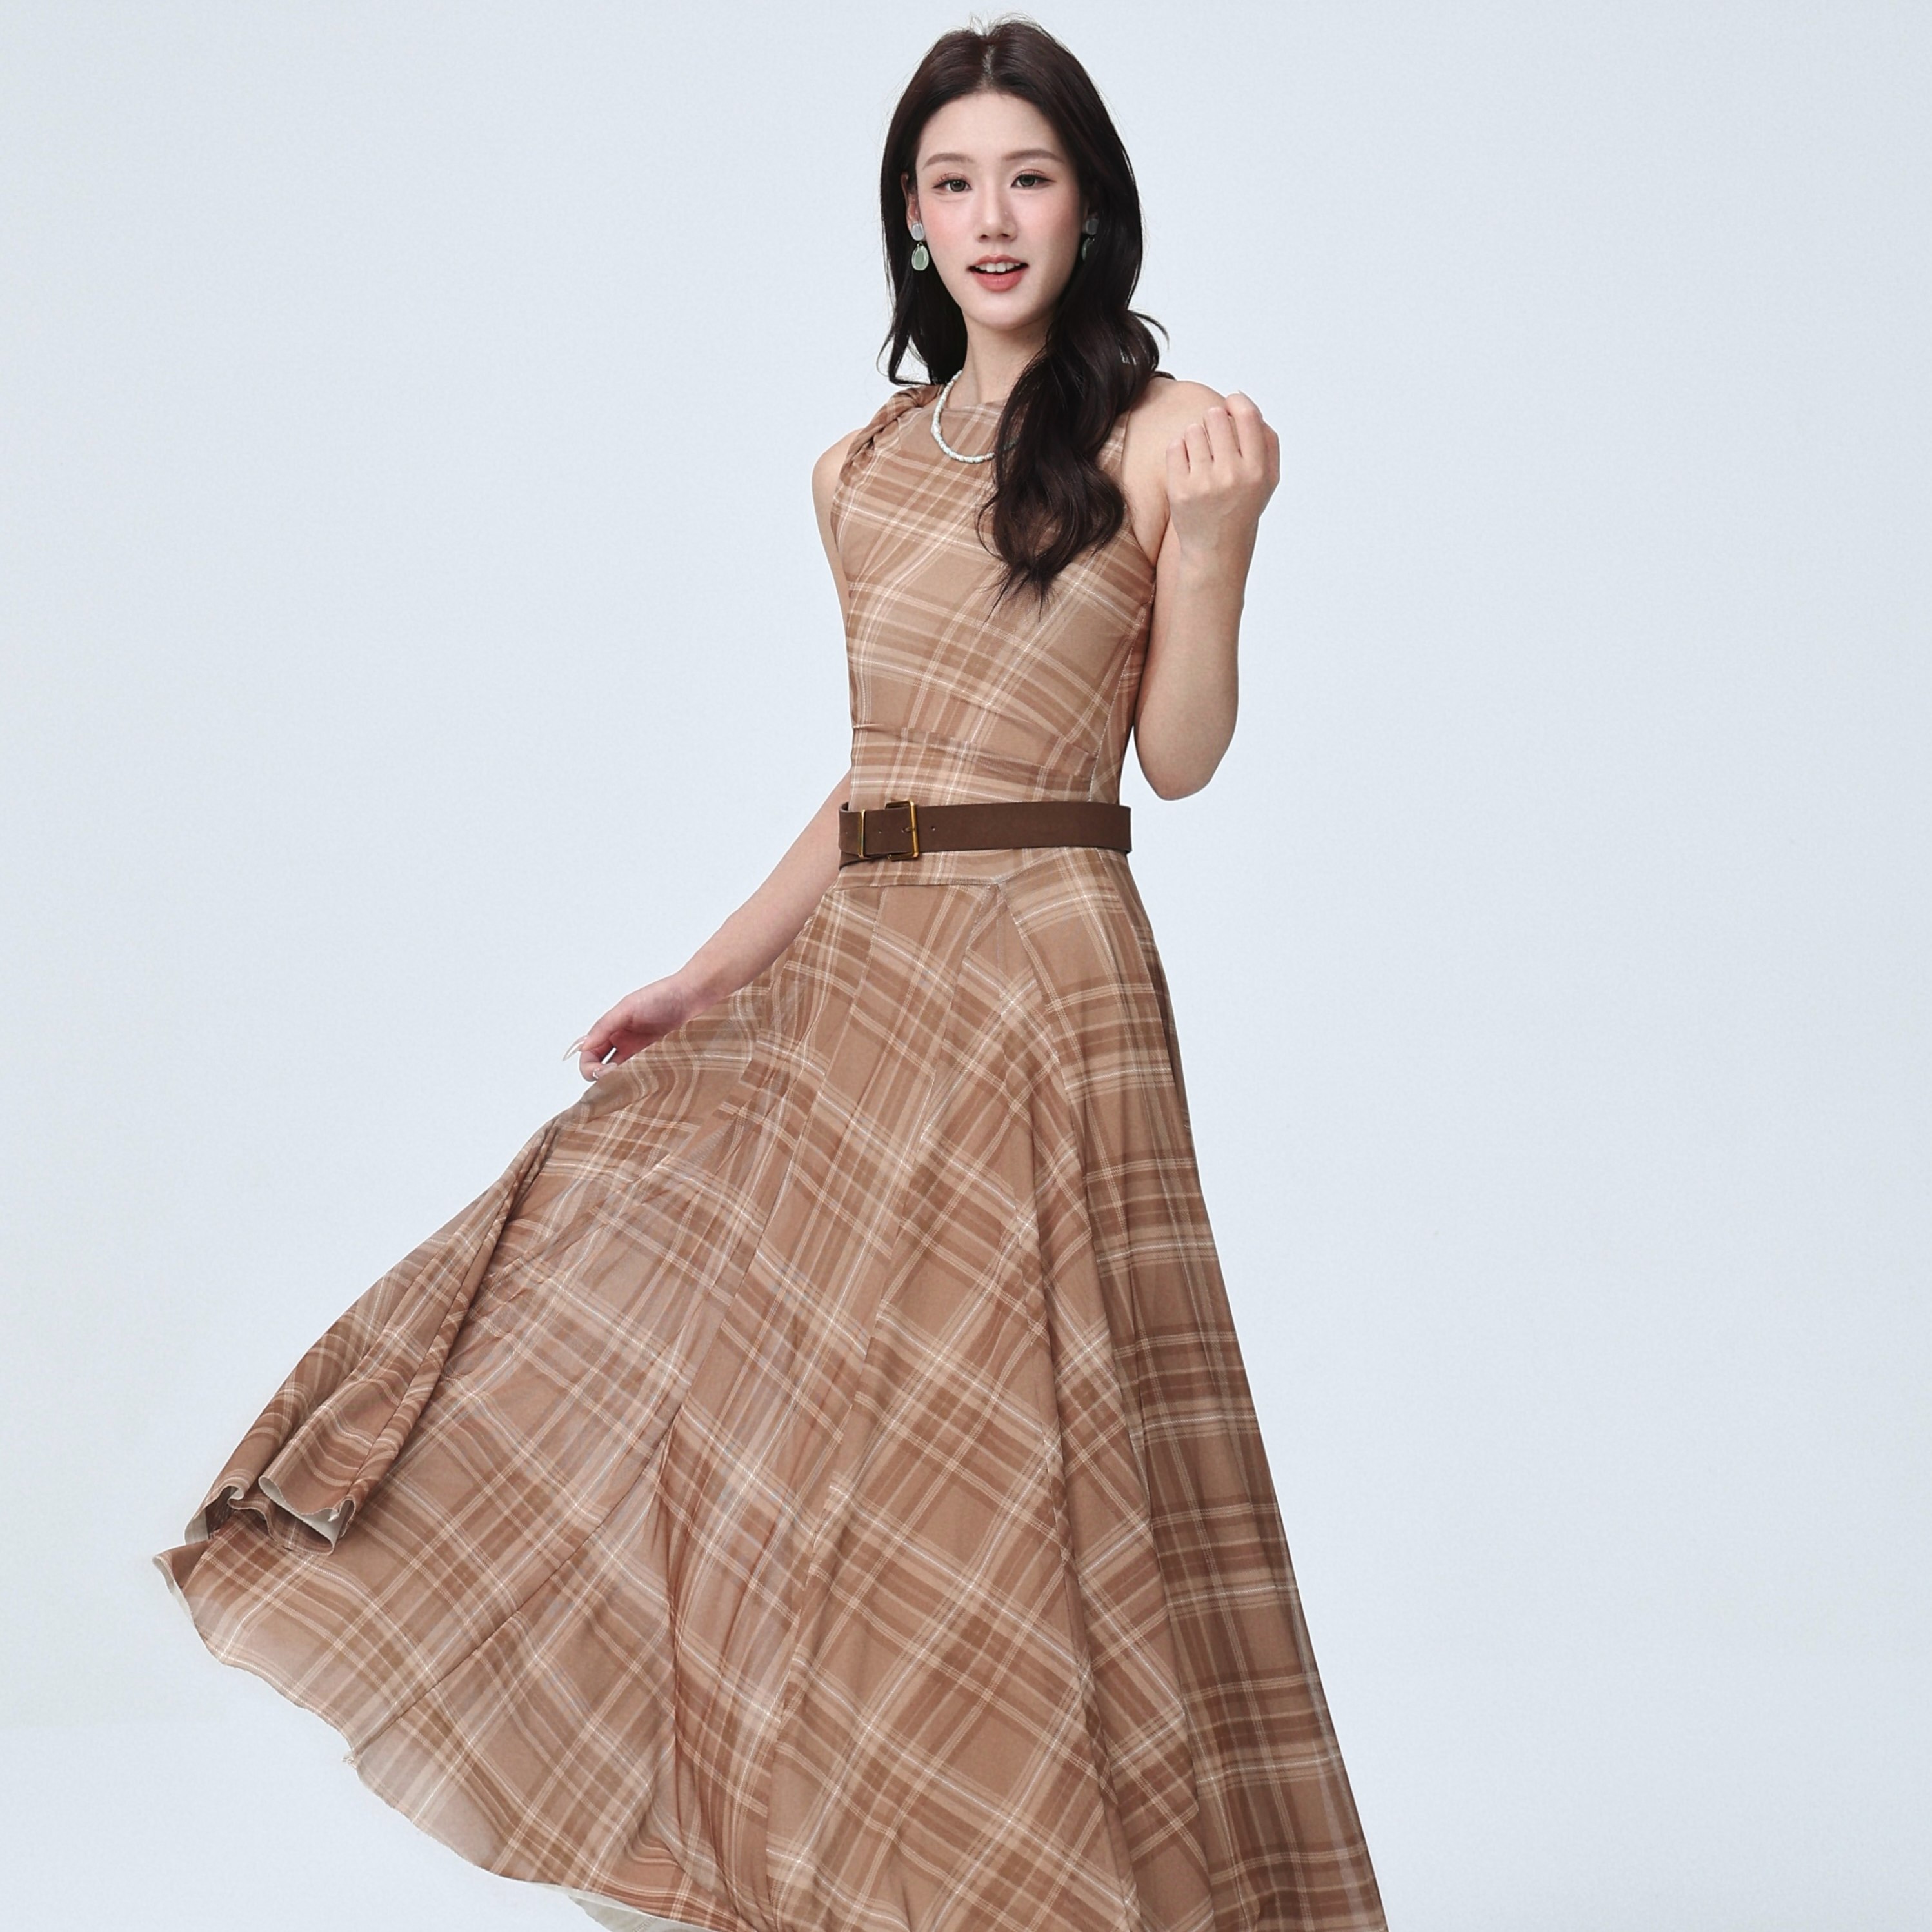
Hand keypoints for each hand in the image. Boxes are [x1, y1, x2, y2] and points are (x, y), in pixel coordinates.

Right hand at [568, 975, 701, 1081]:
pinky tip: (642, 1083)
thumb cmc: (661, 997)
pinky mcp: (655, 1059)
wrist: (693, 997)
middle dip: (601, 1078)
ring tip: (629, 1082)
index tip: (604, 1071)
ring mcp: (639, 1053)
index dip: (590, 1067)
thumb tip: (583, 1047)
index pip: (588, 1055)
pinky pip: (640, 1075)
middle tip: (615, 1078)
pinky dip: (636, 1082)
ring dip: (618, 1082)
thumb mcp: (627, 1008)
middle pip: (600, 1068)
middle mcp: (621, 1042)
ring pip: (619, 1075)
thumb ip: (604, 1026)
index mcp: (610, 1030)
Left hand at [1164, 391, 1280, 566]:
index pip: (1247, 416)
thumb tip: (1242, 401)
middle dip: (1213, 420)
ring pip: (1193, 429)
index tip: (1230, 404)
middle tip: (1214, 438)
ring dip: (1196, 436)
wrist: (1217, 550)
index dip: (1236, 402)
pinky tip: (1188, 466)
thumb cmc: (1243, 507)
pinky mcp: (1180, 490)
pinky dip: (1180, 450)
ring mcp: (1204, 483)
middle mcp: (1232, 476)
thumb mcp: (1268, 479)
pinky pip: (1175, 446)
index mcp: (1257, 470)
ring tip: (1202, 457)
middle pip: (1216, 416)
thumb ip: (1266, 440)